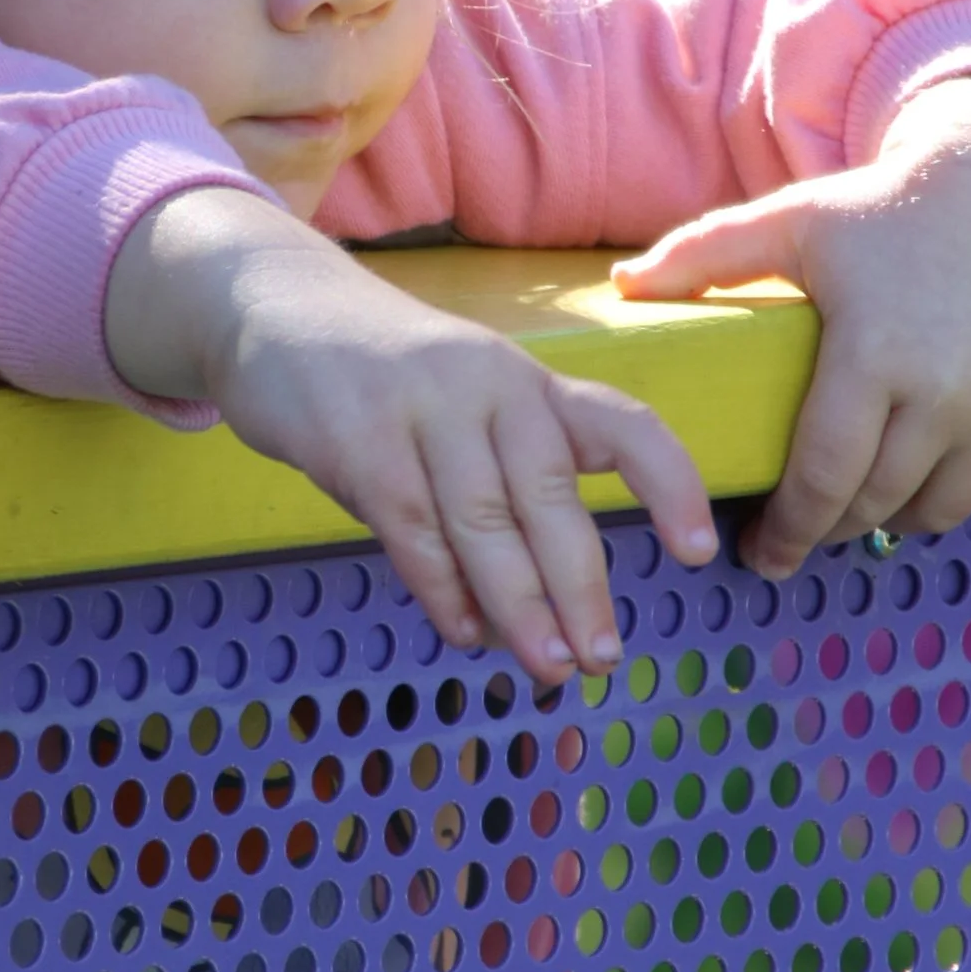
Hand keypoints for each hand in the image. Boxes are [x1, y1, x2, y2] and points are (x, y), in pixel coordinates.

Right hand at [107, 189, 717, 683]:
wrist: (273, 304)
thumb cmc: (385, 376)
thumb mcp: (464, 404)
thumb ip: (502, 486)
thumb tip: (536, 606)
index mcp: (530, 382)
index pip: (622, 425)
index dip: (668, 484)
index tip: (697, 549)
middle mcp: (489, 386)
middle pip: (551, 496)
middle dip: (581, 585)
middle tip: (601, 657)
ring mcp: (421, 407)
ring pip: (484, 522)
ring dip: (519, 604)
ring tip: (546, 666)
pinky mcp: (357, 437)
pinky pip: (411, 527)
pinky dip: (441, 589)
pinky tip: (462, 632)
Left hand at [610, 71, 970, 580]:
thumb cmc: (884, 209)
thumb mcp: (792, 220)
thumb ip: (703, 253)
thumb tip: (623, 286)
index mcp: (874, 356)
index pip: (822, 478)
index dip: (787, 529)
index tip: (759, 552)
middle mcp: (946, 395)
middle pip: (873, 504)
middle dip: (825, 530)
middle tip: (790, 536)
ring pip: (933, 512)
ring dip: (885, 521)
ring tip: (848, 509)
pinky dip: (944, 496)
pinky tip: (910, 480)